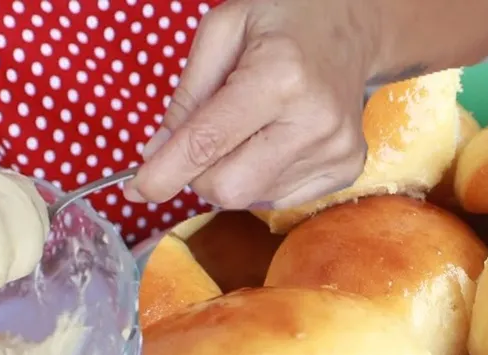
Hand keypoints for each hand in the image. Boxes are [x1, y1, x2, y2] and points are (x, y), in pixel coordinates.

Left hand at [127, 0, 487, 210]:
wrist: (352, 26)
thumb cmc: (281, 21)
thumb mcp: (222, 31)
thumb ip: (186, 95)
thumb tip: (156, 155)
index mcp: (280, 76)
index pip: (207, 144)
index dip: (163, 174)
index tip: (135, 190)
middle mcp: (314, 120)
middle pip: (227, 188)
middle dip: (200, 174)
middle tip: (205, 140)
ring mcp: (336, 150)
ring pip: (251, 199)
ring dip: (232, 174)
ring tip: (251, 129)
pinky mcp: (346, 169)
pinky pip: (278, 200)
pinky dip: (261, 179)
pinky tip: (274, 142)